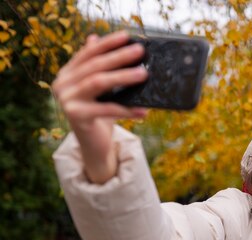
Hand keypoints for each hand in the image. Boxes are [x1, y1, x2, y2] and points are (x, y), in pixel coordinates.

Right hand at [51, 31, 148, 183]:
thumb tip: (123, 48)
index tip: (126, 36)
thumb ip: (104, 69)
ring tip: (143, 74)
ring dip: (123, 77)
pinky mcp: (75, 116)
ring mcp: (66, 100)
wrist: (95, 146)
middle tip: (140, 52)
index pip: (88, 53)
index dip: (107, 43)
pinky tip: (144, 111)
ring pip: (98, 82)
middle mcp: (62, 84)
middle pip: (94, 65)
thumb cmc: (102, 115)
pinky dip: (127, 110)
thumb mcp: (104, 91)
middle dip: (119, 57)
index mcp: (67, 73)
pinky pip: (106, 109)